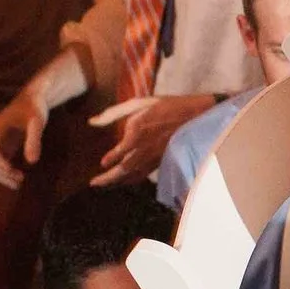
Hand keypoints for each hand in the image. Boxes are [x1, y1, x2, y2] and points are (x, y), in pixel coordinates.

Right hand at [0, 87, 54, 188]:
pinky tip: (19, 178)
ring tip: (19, 183)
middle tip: (19, 181)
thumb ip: (34, 140)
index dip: (0, 163)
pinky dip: (6, 172)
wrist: (35, 98)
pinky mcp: (5, 145)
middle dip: (2, 173)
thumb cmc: (35, 107)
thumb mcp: (37, 122)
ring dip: (3, 175)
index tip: (12, 171)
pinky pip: (1, 162)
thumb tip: (32, 162)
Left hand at [89, 92, 214, 186]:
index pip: (120, 151)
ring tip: (104, 185)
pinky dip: (132, 180)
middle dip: (108, 179)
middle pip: (124, 169)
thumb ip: (113, 114)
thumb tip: (91, 122)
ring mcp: (154, 156)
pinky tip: (124, 180)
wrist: (197, 116)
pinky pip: (143, 174)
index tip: (102, 164)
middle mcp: (146, 147)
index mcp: (138, 130)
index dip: (111, 158)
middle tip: (93, 184)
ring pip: (133, 175)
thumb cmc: (167, 106)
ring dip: (117, 182)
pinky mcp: (160, 161)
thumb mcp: (138, 103)